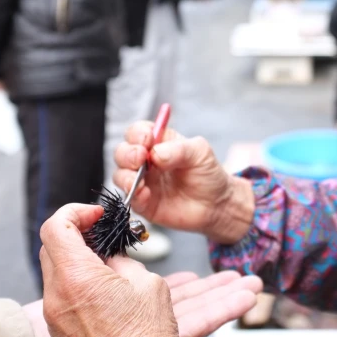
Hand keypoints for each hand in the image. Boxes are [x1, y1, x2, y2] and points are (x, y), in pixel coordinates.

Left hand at [39, 204, 262, 336]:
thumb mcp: (147, 284)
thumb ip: (123, 262)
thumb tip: (111, 257)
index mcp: (77, 277)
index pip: (55, 226)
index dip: (76, 212)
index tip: (97, 215)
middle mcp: (58, 296)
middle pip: (53, 247)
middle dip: (78, 234)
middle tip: (103, 234)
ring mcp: (57, 317)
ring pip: (59, 271)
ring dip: (81, 259)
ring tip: (113, 262)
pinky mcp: (64, 331)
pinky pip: (66, 294)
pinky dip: (83, 282)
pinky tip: (112, 287)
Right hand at [113, 125, 254, 243]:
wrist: (216, 204)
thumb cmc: (207, 173)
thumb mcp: (199, 152)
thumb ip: (179, 149)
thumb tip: (155, 154)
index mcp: (158, 142)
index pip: (137, 132)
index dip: (138, 134)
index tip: (147, 139)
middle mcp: (145, 161)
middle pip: (122, 152)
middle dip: (127, 153)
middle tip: (140, 158)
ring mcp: (142, 182)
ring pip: (120, 174)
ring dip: (125, 175)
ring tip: (140, 180)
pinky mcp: (143, 203)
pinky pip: (130, 198)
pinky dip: (134, 195)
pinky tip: (146, 194)